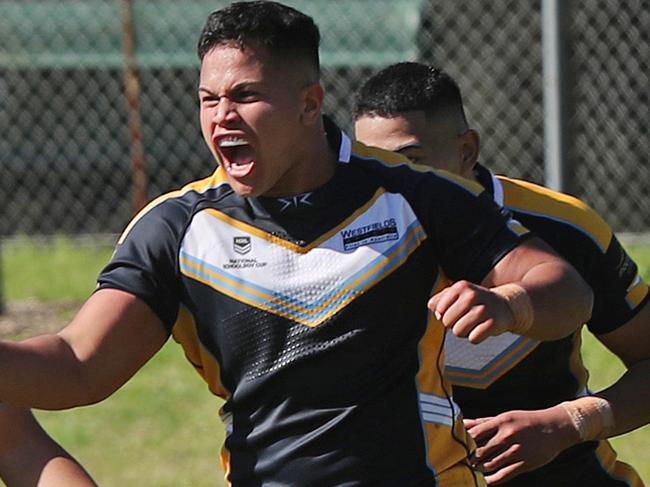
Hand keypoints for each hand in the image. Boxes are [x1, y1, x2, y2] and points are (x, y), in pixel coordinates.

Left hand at [428, 280, 515, 342]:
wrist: (504, 306)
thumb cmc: (475, 302)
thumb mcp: (456, 294)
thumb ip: (439, 300)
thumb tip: (437, 314)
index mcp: (460, 286)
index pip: (439, 309)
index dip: (444, 314)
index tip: (455, 311)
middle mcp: (472, 295)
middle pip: (447, 321)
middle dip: (453, 324)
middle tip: (465, 317)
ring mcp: (484, 309)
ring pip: (458, 332)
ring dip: (464, 332)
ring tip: (473, 323)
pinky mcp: (493, 323)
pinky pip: (473, 339)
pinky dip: (475, 337)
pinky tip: (482, 328)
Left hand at [464, 406, 579, 483]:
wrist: (555, 427)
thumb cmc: (525, 421)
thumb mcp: (505, 417)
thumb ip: (483, 422)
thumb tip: (463, 423)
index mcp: (501, 422)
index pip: (476, 434)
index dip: (464, 442)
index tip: (457, 447)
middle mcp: (508, 436)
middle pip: (481, 451)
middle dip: (469, 458)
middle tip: (460, 462)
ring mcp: (517, 450)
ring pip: (491, 464)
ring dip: (479, 469)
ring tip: (471, 470)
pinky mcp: (525, 463)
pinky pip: (505, 474)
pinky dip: (492, 479)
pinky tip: (485, 480)